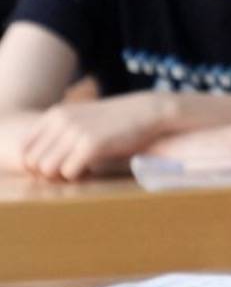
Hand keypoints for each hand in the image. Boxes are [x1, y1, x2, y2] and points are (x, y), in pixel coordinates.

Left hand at [20, 92, 172, 180]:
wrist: (150, 111)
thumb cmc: (117, 120)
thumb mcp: (82, 118)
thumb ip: (60, 133)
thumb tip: (39, 164)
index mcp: (55, 114)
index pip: (25, 148)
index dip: (36, 163)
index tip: (56, 165)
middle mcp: (61, 121)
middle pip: (34, 162)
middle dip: (49, 171)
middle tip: (70, 169)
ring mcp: (76, 132)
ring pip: (48, 169)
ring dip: (62, 175)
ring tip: (80, 169)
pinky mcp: (92, 144)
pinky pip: (69, 172)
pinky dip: (78, 176)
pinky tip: (91, 169)